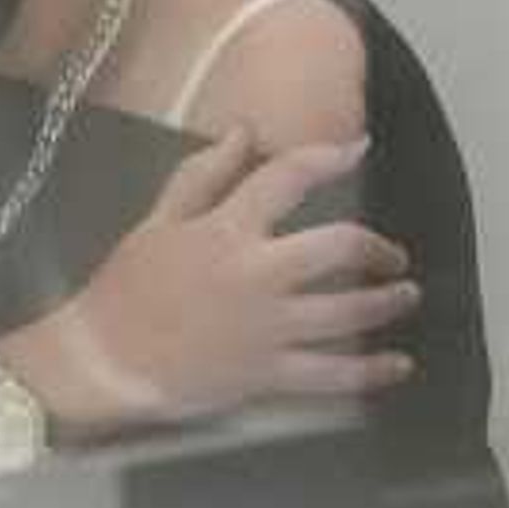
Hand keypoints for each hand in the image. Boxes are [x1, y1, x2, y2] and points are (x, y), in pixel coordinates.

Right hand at [50, 131, 417, 429]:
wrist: (102, 360)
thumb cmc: (128, 288)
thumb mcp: (159, 221)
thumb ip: (204, 174)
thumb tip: (245, 132)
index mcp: (227, 231)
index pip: (289, 177)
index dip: (329, 157)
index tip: (358, 149)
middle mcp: (257, 276)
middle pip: (340, 247)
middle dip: (378, 247)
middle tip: (394, 255)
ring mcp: (266, 328)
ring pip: (347, 312)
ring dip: (387, 302)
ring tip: (406, 295)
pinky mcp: (267, 375)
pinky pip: (332, 376)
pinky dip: (371, 372)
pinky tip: (398, 364)